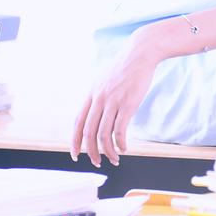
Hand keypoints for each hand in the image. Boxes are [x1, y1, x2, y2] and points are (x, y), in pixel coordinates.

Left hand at [69, 36, 157, 167]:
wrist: (140, 53)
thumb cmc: (125, 66)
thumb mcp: (105, 78)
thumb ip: (98, 94)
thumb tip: (96, 109)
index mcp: (91, 93)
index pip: (78, 122)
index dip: (75, 141)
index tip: (75, 154)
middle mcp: (98, 98)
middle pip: (88, 132)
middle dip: (90, 152)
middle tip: (96, 163)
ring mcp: (112, 101)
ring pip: (104, 135)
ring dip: (108, 151)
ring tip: (114, 159)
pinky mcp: (127, 104)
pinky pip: (120, 130)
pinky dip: (120, 143)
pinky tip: (124, 148)